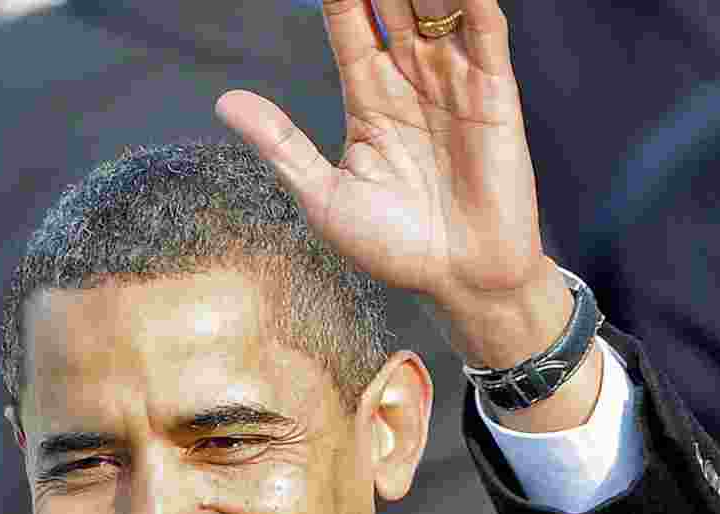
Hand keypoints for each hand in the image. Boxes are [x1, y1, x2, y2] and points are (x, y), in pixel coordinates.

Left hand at [215, 0, 547, 322]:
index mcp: (369, 100)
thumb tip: (224, 102)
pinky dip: (472, 0)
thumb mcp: (325, 197)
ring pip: (436, 8)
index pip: (349, 26)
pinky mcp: (495, 94)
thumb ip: (282, 144)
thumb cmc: (395, 247)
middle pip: (391, 4)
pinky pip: (485, 32)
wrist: (460, 280)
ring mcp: (454, 83)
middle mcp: (410, 81)